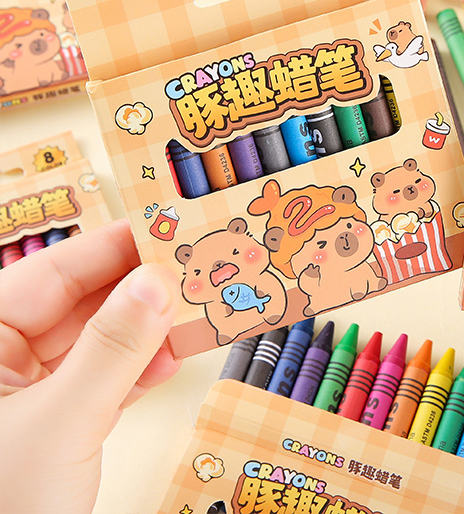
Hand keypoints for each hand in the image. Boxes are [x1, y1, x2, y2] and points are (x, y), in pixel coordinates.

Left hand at [0, 220, 180, 513]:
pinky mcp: (56, 424)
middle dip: (139, 291)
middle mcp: (2, 360)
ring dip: (148, 332)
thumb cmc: (1, 506)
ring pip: (98, 343)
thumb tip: (158, 283)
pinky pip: (104, 381)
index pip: (50, 275)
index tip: (164, 228)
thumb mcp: (60, 423)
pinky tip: (172, 360)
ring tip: (194, 312)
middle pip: (81, 304)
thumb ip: (112, 350)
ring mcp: (30, 394)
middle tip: (193, 269)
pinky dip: (140, 371)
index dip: (110, 247)